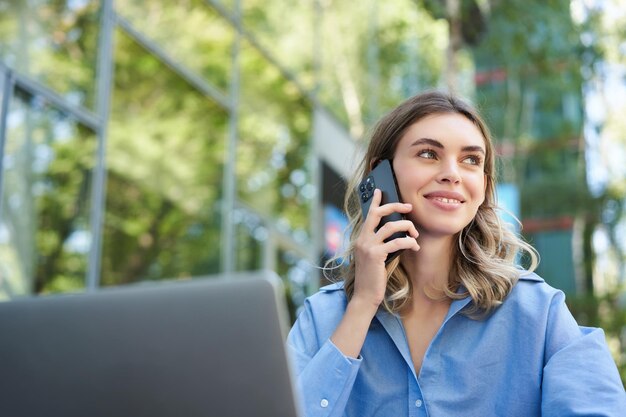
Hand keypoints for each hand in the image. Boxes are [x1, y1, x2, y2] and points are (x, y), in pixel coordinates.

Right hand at [353, 189, 419, 308]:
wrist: (365, 296)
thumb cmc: (372, 278)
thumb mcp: (374, 257)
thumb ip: (380, 244)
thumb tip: (397, 232)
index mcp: (361, 238)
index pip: (368, 215)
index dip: (374, 201)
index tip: (379, 191)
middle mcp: (362, 239)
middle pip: (378, 214)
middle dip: (394, 207)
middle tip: (409, 207)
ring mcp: (368, 246)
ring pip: (390, 226)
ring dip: (407, 227)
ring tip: (415, 233)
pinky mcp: (375, 255)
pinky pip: (397, 242)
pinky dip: (409, 242)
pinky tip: (414, 246)